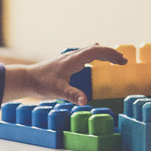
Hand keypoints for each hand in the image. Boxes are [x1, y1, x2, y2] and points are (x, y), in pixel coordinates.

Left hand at [10, 44, 126, 102]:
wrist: (27, 79)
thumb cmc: (42, 83)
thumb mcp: (57, 91)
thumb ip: (72, 95)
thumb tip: (85, 101)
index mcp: (73, 59)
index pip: (96, 52)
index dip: (110, 54)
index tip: (122, 60)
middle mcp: (72, 56)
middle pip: (95, 50)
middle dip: (110, 53)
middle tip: (123, 61)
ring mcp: (69, 59)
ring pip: (90, 51)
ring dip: (104, 54)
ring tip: (115, 59)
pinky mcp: (66, 63)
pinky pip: (85, 55)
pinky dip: (96, 56)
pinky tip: (97, 61)